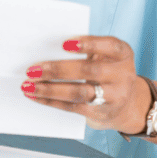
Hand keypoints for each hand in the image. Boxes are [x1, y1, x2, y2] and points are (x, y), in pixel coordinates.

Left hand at [19, 36, 149, 133]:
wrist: (127, 103)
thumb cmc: (106, 69)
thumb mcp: (104, 55)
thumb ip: (85, 49)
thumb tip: (46, 48)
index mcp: (122, 53)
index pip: (109, 45)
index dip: (88, 44)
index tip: (64, 44)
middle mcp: (122, 75)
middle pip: (89, 71)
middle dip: (58, 70)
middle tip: (33, 69)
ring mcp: (115, 97)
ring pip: (80, 92)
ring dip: (50, 89)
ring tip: (29, 85)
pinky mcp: (102, 113)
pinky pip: (74, 107)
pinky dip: (52, 101)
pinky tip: (36, 96)